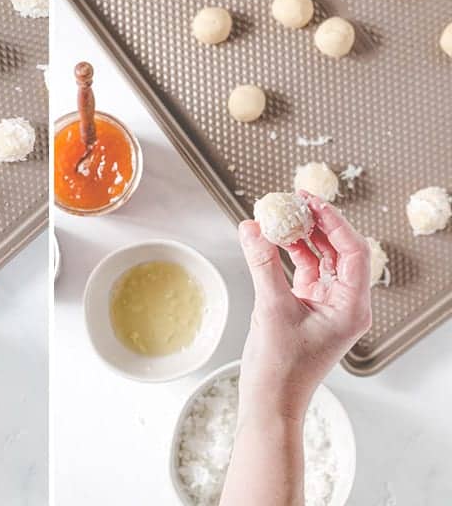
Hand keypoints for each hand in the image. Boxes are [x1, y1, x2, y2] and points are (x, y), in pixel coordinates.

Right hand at [237, 193, 371, 420]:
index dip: (333, 222)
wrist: (269, 403)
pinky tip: (271, 241)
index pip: (353, 251)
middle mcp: (344, 304)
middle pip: (339, 252)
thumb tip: (251, 228)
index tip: (310, 201)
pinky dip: (289, 255)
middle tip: (293, 202)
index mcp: (351, 306)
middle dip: (316, 225)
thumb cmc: (279, 369)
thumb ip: (262, 263)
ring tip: (280, 217)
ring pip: (320, 260)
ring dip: (301, 238)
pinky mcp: (307, 309)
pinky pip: (303, 272)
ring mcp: (326, 306)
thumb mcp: (270, 309)